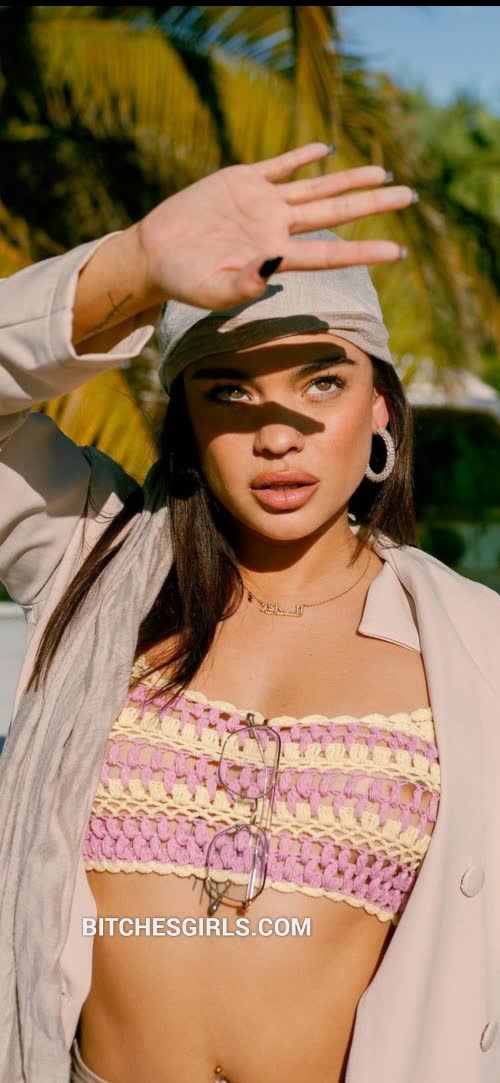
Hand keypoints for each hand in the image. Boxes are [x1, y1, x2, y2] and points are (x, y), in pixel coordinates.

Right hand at [134, 142, 413, 312]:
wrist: (156, 253)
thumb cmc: (184, 280)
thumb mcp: (213, 290)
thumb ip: (245, 285)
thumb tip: (276, 268)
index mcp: (275, 256)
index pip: (329, 253)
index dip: (363, 251)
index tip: (397, 251)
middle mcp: (276, 227)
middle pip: (334, 212)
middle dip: (373, 204)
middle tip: (410, 196)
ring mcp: (262, 203)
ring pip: (316, 188)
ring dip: (349, 180)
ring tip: (383, 174)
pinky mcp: (243, 181)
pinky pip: (280, 166)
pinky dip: (301, 157)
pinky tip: (325, 149)